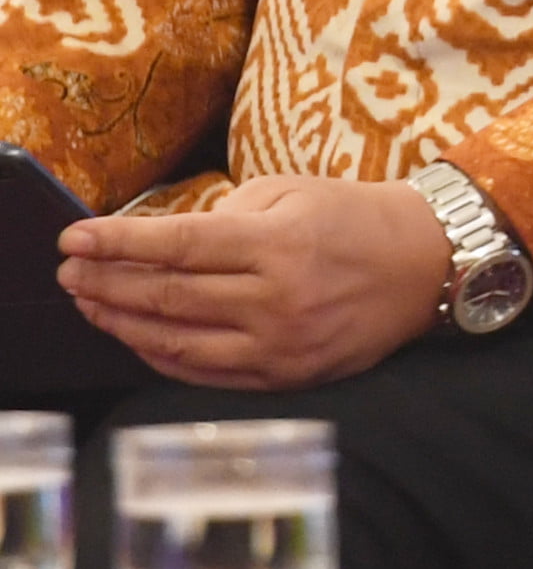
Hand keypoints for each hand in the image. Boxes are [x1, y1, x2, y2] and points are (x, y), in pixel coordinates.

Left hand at [58, 175, 451, 388]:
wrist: (428, 263)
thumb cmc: (355, 218)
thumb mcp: (293, 192)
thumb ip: (225, 216)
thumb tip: (159, 244)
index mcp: (281, 243)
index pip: (178, 245)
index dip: (117, 244)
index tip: (72, 238)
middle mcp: (278, 299)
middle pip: (167, 296)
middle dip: (106, 282)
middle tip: (69, 272)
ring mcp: (282, 344)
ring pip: (175, 340)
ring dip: (121, 322)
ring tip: (89, 303)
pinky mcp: (288, 376)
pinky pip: (203, 372)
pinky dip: (159, 355)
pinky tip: (135, 335)